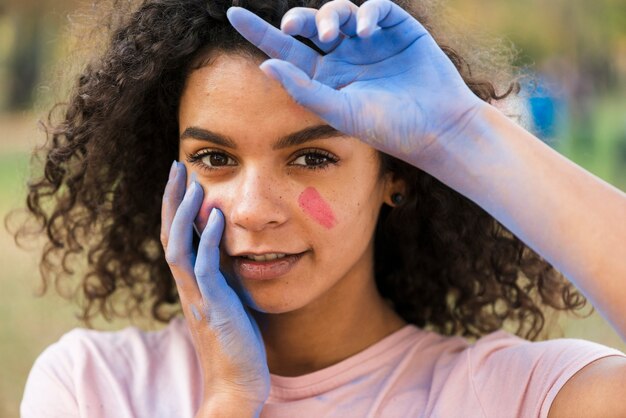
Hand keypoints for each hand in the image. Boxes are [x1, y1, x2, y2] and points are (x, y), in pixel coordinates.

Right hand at [160, 162, 268, 413]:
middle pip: (170, 235)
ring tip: (192, 182)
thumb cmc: (236, 342)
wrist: (237, 382)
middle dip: (172, 200)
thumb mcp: (226, 301)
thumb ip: (222, 277)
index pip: (176, 238)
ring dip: (184, 212)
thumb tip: (229, 251)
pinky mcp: (214, 306)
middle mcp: (187, 286)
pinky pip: (206, 267)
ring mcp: (198, 296)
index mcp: (191, 284)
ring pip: (179, 246)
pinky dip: (209, 240)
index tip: (182, 179)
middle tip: (177, 166)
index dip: (175, 208)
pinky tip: (216, 216)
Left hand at [226, 0, 485, 167]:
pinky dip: (368, 12)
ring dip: (332, 16)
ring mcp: (370, 41)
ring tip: (337, 33)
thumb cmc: (386, 127)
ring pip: (341, 12)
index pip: (286, 49)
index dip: (259, 32)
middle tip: (299, 27)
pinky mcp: (397, 29)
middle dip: (302, 19)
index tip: (232, 14)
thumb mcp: (339, 111)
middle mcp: (343, 56)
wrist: (436, 126)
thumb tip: (266, 65)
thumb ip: (302, 89)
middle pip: (311, 24)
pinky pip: (376, 8)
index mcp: (324, 77)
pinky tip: (366, 31)